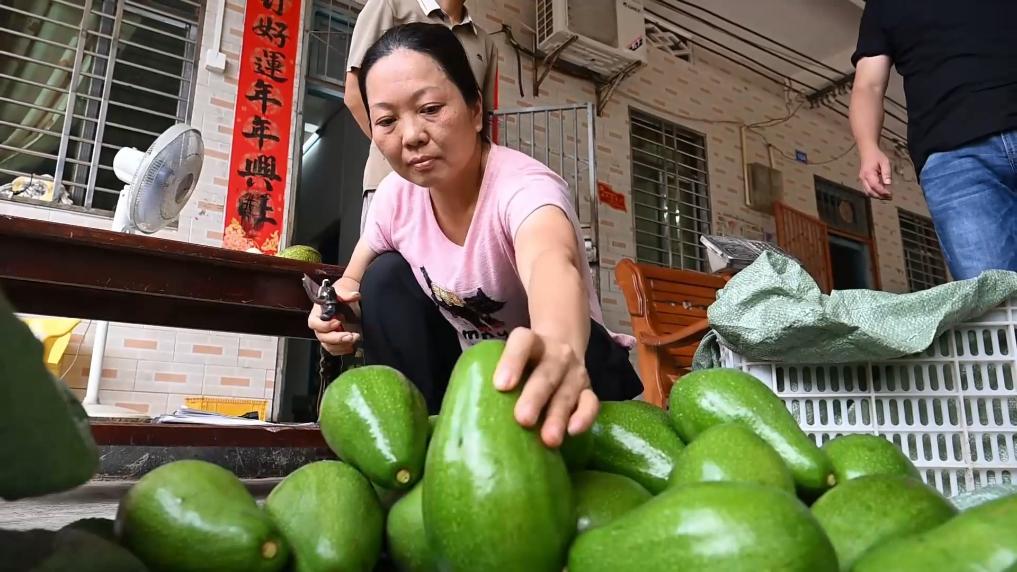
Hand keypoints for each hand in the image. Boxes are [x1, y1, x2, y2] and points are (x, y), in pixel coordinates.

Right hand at [307, 286, 361, 355]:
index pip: (314, 323)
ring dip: (341, 345)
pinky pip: (334, 350)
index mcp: (318, 312)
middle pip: (322, 337)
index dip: (325, 325)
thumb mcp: (343, 289)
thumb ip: (347, 293)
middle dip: (336, 338)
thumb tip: (354, 296)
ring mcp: (327, 333)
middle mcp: (320, 325)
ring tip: (354, 339)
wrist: (349, 298)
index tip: (338, 322)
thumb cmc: (341, 293)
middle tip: (350, 336)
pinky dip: (343, 350)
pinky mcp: (334, 340)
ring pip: (328, 345)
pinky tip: (352, 346)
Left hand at [493, 328, 598, 447]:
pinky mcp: (588, 390)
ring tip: (548, 439)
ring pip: (568, 391)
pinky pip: (591, 402)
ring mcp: (574, 371)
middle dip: (535, 396)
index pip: (522, 342)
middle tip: (522, 419)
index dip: (512, 361)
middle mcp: (555, 352)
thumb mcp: (507, 359)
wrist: (559, 347)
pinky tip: (573, 432)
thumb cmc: (521, 364)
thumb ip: (487, 376)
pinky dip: (585, 416)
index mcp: (531, 341)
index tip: (501, 385)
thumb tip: (457, 417)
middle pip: (546, 371)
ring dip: (558, 415)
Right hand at [858, 146, 892, 198]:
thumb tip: (888, 184)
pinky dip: (874, 193)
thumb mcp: (885, 162)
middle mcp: (863, 178)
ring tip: (886, 196)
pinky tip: (881, 192)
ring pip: (868, 192)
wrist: (867, 151)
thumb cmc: (877, 156)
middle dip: (880, 196)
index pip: (875, 186)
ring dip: (877, 196)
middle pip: (870, 192)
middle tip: (890, 197)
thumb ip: (887, 173)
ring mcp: (862, 180)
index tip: (890, 194)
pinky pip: (867, 190)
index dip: (883, 191)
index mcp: (868, 174)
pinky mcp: (863, 180)